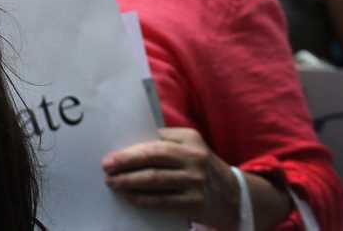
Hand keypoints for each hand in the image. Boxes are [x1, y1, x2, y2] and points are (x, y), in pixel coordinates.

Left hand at [102, 128, 240, 229]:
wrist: (236, 197)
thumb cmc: (202, 168)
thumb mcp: (191, 148)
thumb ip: (166, 143)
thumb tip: (128, 147)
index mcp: (189, 138)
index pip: (154, 140)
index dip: (130, 148)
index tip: (110, 153)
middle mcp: (194, 157)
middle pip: (152, 157)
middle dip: (125, 162)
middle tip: (106, 167)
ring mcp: (195, 181)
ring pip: (154, 180)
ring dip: (128, 181)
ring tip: (112, 183)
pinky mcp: (195, 202)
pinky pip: (162, 201)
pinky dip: (142, 199)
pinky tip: (129, 197)